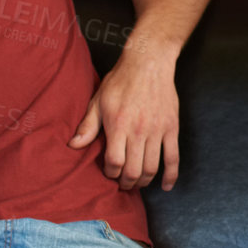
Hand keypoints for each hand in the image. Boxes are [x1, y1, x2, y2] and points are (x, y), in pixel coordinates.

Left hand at [69, 41, 180, 189]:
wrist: (149, 62)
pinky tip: (166, 186)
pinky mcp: (171, 128)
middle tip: (123, 183)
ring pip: (152, 168)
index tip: (109, 172)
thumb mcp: (98, 100)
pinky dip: (171, 175)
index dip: (110, 173)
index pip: (114, 163)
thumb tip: (73, 146)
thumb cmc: (121, 80)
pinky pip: (174, 157)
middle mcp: (139, 131)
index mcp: (119, 125)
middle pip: (133, 170)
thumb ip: (88, 126)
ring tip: (138, 181)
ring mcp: (157, 130)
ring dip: (143, 181)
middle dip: (126, 183)